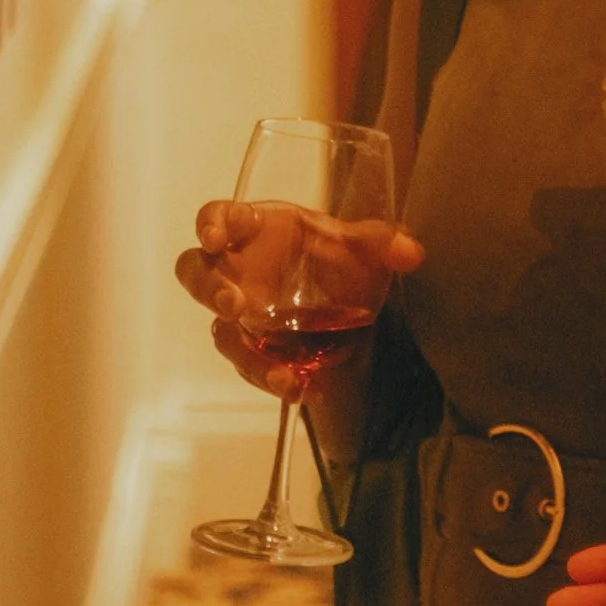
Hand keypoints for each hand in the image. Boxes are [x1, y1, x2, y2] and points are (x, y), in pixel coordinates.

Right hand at [172, 200, 423, 397]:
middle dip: (208, 289)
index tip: (213, 238)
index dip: (209, 225)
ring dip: (244, 353)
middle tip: (232, 305)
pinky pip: (250, 363)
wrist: (344, 295)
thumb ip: (380, 243)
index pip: (218, 216)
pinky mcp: (253, 345)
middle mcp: (237, 269)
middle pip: (195, 272)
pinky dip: (272, 377)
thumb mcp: (360, 247)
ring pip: (220, 331)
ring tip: (280, 374)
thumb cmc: (334, 255)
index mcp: (254, 230)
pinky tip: (302, 388)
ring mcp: (241, 311)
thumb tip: (410, 252)